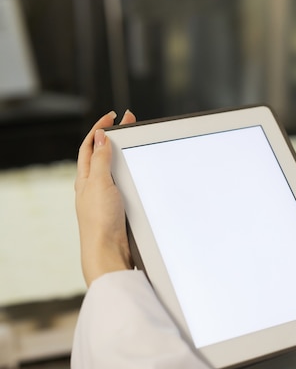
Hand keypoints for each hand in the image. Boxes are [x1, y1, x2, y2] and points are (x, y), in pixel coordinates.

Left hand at [75, 110, 136, 286]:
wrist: (109, 252)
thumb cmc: (100, 221)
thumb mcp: (99, 183)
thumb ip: (101, 159)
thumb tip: (101, 135)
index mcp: (85, 178)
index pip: (90, 145)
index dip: (100, 128)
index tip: (114, 116)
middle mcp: (93, 186)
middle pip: (102, 154)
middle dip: (113, 136)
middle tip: (129, 122)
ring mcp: (106, 197)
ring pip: (113, 168)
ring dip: (122, 153)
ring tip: (133, 141)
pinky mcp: (118, 208)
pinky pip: (123, 183)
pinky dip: (129, 172)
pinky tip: (138, 172)